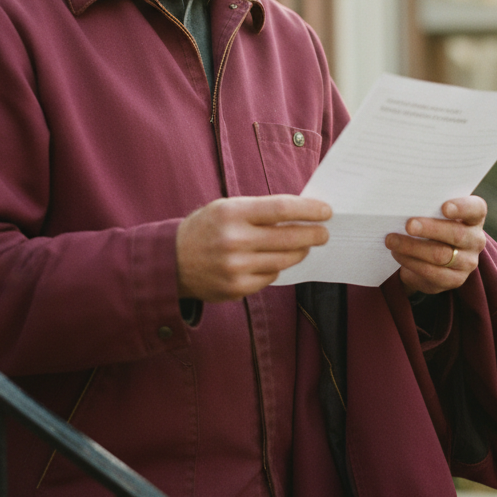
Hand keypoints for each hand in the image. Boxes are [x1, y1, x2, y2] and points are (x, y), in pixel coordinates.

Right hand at [177, 195, 330, 302]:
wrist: (170, 261)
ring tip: (303, 246)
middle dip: (313, 235)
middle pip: (289, 237)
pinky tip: (273, 260)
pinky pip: (270, 276)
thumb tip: (300, 214)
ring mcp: (236, 267)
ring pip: (284, 260)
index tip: (326, 211)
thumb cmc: (206, 228)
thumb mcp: (226, 208)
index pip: (282, 209)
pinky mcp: (236, 288)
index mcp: (232, 213)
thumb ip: (260, 210)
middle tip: (324, 232)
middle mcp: (234, 241)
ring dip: (299, 252)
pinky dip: (276, 267)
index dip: (309, 210)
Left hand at [385, 196, 487, 294]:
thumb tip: (402, 204)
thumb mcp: (433, 214)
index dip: (462, 207)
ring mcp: (468, 262)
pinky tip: (397, 254)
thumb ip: (427, 207)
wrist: (430, 257)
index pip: (476, 209)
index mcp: (474, 218)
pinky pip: (432, 272)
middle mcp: (475, 240)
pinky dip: (411, 262)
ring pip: (441, 255)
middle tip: (408, 225)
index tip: (444, 207)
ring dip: (413, 247)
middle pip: (457, 234)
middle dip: (430, 229)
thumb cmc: (431, 225)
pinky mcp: (455, 280)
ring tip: (392, 240)